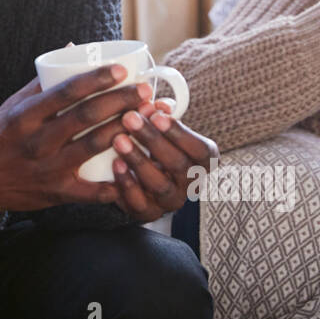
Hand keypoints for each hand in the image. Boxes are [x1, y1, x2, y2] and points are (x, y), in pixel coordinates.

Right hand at [0, 65, 158, 217]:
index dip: (96, 79)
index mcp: (24, 115)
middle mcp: (36, 141)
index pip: (66, 92)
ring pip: (94, 147)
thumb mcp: (12, 105)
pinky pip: (93, 190)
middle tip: (145, 91)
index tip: (121, 69)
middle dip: (121, 101)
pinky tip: (137, 168)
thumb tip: (72, 48)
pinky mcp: (57, 193)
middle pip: (86, 117)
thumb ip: (42, 81)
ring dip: (125, 130)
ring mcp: (48, 169)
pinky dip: (117, 180)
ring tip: (148, 118)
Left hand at [109, 99, 217, 221]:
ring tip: (119, 140)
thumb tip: (156, 105)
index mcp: (203, 161)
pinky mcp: (149, 213)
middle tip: (130, 118)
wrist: (145, 180)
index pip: (199, 149)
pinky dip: (127, 184)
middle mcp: (191, 183)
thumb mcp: (165, 129)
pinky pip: (139, 203)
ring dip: (138, 160)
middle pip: (178, 164)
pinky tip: (116, 164)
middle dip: (152, 139)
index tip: (156, 114)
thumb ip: (162, 116)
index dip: (178, 132)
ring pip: (159, 185)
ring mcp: (171, 201)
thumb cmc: (159, 146)